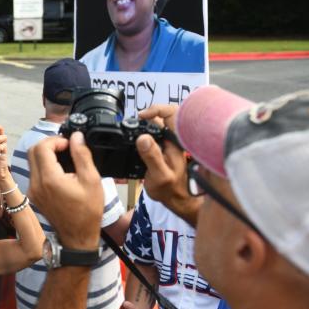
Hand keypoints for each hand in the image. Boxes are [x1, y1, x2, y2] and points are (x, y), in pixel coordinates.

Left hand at [26, 132, 102, 249]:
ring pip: (32, 161)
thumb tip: (76, 136)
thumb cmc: (88, 211)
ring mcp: (32, 190)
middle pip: (33, 151)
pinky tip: (60, 171)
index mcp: (49, 179)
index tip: (69, 144)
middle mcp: (36, 184)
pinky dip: (44, 166)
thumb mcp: (92, 180)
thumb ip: (82, 155)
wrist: (77, 236)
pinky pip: (34, 173)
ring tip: (64, 158)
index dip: (55, 140)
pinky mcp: (33, 194)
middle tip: (66, 148)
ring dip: (45, 154)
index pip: (42, 147)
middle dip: (49, 144)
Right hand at [136, 105, 199, 224]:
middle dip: (146, 118)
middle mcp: (173, 139)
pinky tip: (135, 142)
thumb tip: (142, 137)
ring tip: (132, 132)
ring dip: (143, 125)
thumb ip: (151, 156)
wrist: (176, 199)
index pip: (171, 113)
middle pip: (162, 116)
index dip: (156, 110)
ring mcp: (168, 143)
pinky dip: (143, 132)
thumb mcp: (159, 174)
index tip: (141, 116)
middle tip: (132, 126)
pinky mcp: (162, 148)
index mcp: (176, 141)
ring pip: (157, 124)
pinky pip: (153, 133)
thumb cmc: (170, 189)